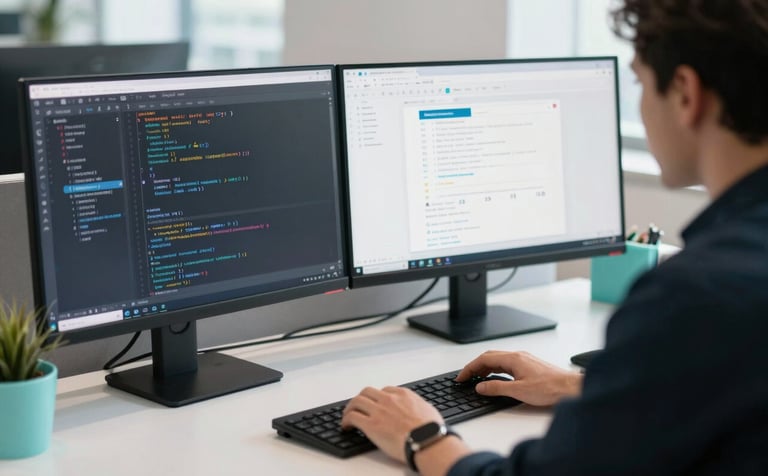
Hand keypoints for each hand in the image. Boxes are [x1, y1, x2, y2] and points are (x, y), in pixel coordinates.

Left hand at [341, 386, 443, 462]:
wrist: (427, 440)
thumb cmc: (431, 430)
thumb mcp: (429, 410)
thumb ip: (420, 408)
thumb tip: (422, 411)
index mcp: (404, 395)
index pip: (385, 390)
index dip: (378, 397)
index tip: (376, 404)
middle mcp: (389, 399)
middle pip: (367, 392)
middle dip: (361, 398)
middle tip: (358, 406)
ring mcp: (379, 411)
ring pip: (357, 401)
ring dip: (350, 408)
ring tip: (347, 415)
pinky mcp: (371, 425)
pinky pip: (352, 417)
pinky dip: (346, 420)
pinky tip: (346, 426)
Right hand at [456, 350, 582, 405]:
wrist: (570, 388)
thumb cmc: (550, 388)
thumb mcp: (518, 391)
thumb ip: (496, 388)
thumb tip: (480, 387)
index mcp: (513, 359)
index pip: (484, 359)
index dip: (470, 368)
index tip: (461, 377)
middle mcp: (518, 356)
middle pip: (490, 357)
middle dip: (475, 367)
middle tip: (465, 378)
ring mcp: (524, 360)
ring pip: (498, 360)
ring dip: (485, 368)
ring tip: (477, 379)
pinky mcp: (529, 366)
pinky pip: (507, 364)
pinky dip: (496, 370)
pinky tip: (495, 378)